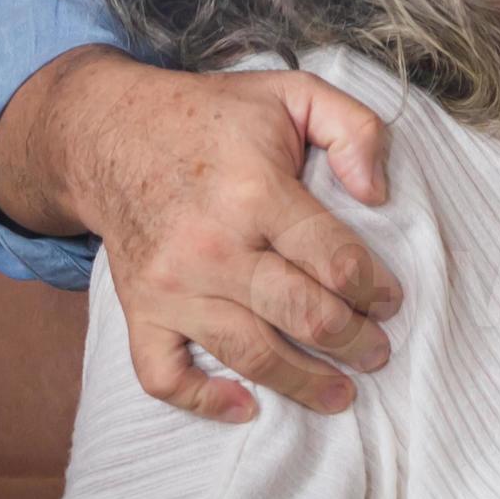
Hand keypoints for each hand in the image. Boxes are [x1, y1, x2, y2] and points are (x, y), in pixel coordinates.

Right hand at [0, 47, 402, 423]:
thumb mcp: (292, 92)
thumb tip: (378, 193)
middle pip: (302, 315)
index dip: (375, 289)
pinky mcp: (140, 310)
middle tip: (378, 352)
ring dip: (304, 383)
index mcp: (254, 191)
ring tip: (341, 394)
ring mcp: (171, 285)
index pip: (334, 260)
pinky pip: (164, 375)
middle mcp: (212, 245)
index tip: (391, 299)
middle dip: (354, 342)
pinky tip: (245, 406)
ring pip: (249, 354)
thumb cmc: (211, 116)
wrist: (109, 131)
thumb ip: (354, 127)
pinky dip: (203, 401)